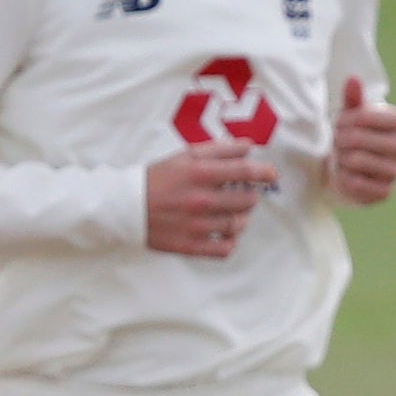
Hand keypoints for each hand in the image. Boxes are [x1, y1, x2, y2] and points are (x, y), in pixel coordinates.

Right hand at [146, 141, 275, 256]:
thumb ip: (218, 150)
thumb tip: (249, 146)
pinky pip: (225, 249)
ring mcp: (195, 225)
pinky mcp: (190, 246)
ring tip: (233, 212)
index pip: (244, 171)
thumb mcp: (184, 158)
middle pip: (248, 200)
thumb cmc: (158, 179)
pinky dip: (230, 241)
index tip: (271, 174)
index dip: (264, 171)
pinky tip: (224, 232)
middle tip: (244, 194)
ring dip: (242, 218)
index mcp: (198, 174)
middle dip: (251, 195)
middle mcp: (199, 200)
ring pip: (239, 224)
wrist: (123, 206)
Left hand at [330, 78, 395, 204]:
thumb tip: (353, 78)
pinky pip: (359, 183)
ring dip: (340, 158)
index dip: (349, 119)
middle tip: (334, 140)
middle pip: (360, 138)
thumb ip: (353, 98)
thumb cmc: (352, 135)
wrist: (350, 169)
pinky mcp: (386, 191)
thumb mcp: (351, 115)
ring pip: (358, 160)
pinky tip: (344, 173)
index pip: (371, 117)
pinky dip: (345, 178)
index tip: (339, 122)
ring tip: (338, 155)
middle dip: (339, 139)